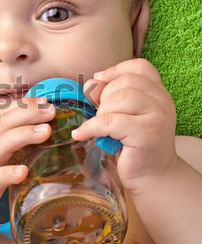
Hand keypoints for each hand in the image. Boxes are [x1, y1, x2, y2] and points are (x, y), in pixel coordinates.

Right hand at [0, 98, 54, 228]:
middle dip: (28, 113)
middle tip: (51, 110)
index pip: (4, 115)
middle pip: (3, 123)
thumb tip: (35, 136)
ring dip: (23, 135)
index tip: (45, 101)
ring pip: (0, 145)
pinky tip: (23, 171)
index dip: (24, 106)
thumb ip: (7, 145)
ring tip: (45, 131)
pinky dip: (8, 173)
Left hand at [72, 58, 177, 194]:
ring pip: (118, 100)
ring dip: (100, 114)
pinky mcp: (146, 133)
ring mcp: (157, 116)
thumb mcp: (124, 115)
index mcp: (158, 93)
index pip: (140, 67)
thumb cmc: (134, 145)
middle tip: (100, 116)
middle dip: (103, 98)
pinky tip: (81, 135)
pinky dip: (90, 128)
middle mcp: (161, 101)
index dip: (116, 70)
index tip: (98, 80)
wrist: (154, 177)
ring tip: (98, 128)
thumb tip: (90, 83)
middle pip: (124, 83)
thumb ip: (111, 97)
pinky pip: (109, 121)